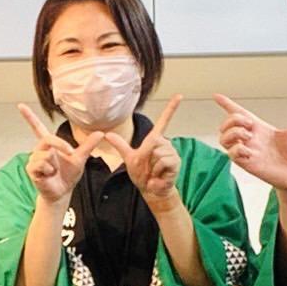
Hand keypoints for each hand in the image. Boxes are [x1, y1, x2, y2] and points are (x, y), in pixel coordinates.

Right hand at [19, 104, 102, 206]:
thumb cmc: (68, 175)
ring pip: (47, 154)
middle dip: (62, 146)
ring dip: (55, 165)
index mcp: (49, 144)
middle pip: (48, 139)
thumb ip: (88, 145)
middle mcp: (39, 149)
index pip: (37, 127)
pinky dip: (49, 171)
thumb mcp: (80, 158)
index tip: (20, 105)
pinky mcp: (31, 169)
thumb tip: (101, 133)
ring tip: (54, 172)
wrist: (63, 192)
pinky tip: (48, 176)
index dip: (29, 117)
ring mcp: (34, 159)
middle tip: (71, 154)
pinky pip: (42, 164)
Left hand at [103, 95, 182, 210]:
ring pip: (157, 153)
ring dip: (151, 166)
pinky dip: (156, 172)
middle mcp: (165, 143)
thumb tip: (107, 134)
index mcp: (155, 140)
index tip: (179, 95)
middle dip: (146, 156)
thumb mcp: (129, 158)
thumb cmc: (142, 174)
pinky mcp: (176, 162)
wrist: (151, 190)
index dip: (171, 108)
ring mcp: (172, 152)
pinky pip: (162, 162)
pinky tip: (158, 176)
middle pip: (153, 141)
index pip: (164, 121)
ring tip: (154, 172)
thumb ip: (120, 145)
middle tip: (148, 166)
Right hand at [214, 90, 286, 194]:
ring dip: (232, 133)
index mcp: (260, 129)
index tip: (217, 96)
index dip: (227, 104)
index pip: (239, 114)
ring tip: (248, 136)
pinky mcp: (248, 163)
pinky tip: (248, 150)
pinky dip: (236, 149)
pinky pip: (232, 154)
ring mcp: (248, 151)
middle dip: (233, 119)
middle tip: (250, 125)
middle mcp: (251, 139)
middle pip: (227, 124)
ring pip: (224, 138)